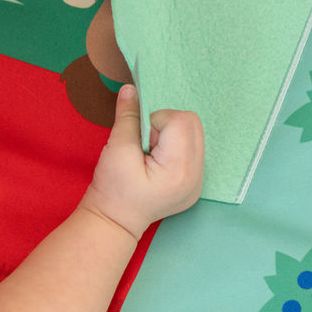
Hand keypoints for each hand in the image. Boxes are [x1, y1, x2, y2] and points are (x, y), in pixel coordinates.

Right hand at [80, 85, 203, 239]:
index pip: (180, 120)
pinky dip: (174, 150)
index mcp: (179, 169)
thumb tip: (131, 89)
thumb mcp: (116, 149)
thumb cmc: (112, 189)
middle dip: (166, 127)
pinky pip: (192, 151)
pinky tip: (158, 167)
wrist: (113, 222)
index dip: (156, 122)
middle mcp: (196, 176)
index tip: (140, 141)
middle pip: (193, 124)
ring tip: (151, 157)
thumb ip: (128, 116)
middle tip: (146, 147)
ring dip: (170, 138)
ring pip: (194, 135)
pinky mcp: (195, 185)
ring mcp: (198, 182)